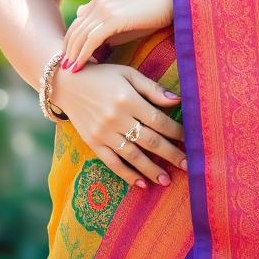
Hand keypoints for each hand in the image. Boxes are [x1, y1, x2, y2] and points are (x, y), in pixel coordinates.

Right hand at [50, 62, 184, 187]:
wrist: (67, 83)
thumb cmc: (103, 75)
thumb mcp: (128, 73)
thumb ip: (152, 88)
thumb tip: (177, 100)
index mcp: (128, 99)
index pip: (158, 120)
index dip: (176, 131)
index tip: (190, 140)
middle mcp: (117, 118)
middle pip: (150, 141)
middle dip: (171, 154)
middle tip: (188, 166)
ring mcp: (104, 133)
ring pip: (133, 156)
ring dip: (152, 170)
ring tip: (167, 180)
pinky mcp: (93, 143)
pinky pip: (113, 163)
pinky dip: (127, 175)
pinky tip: (141, 184)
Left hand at [61, 0, 173, 72]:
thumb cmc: (152, 11)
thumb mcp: (125, 21)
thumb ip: (108, 29)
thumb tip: (95, 44)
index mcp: (99, 2)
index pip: (77, 25)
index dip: (69, 43)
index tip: (67, 60)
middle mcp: (98, 3)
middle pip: (74, 30)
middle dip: (65, 50)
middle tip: (60, 69)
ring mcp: (104, 9)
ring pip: (80, 36)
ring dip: (71, 55)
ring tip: (67, 72)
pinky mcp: (113, 18)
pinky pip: (91, 40)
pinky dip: (83, 54)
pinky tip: (79, 67)